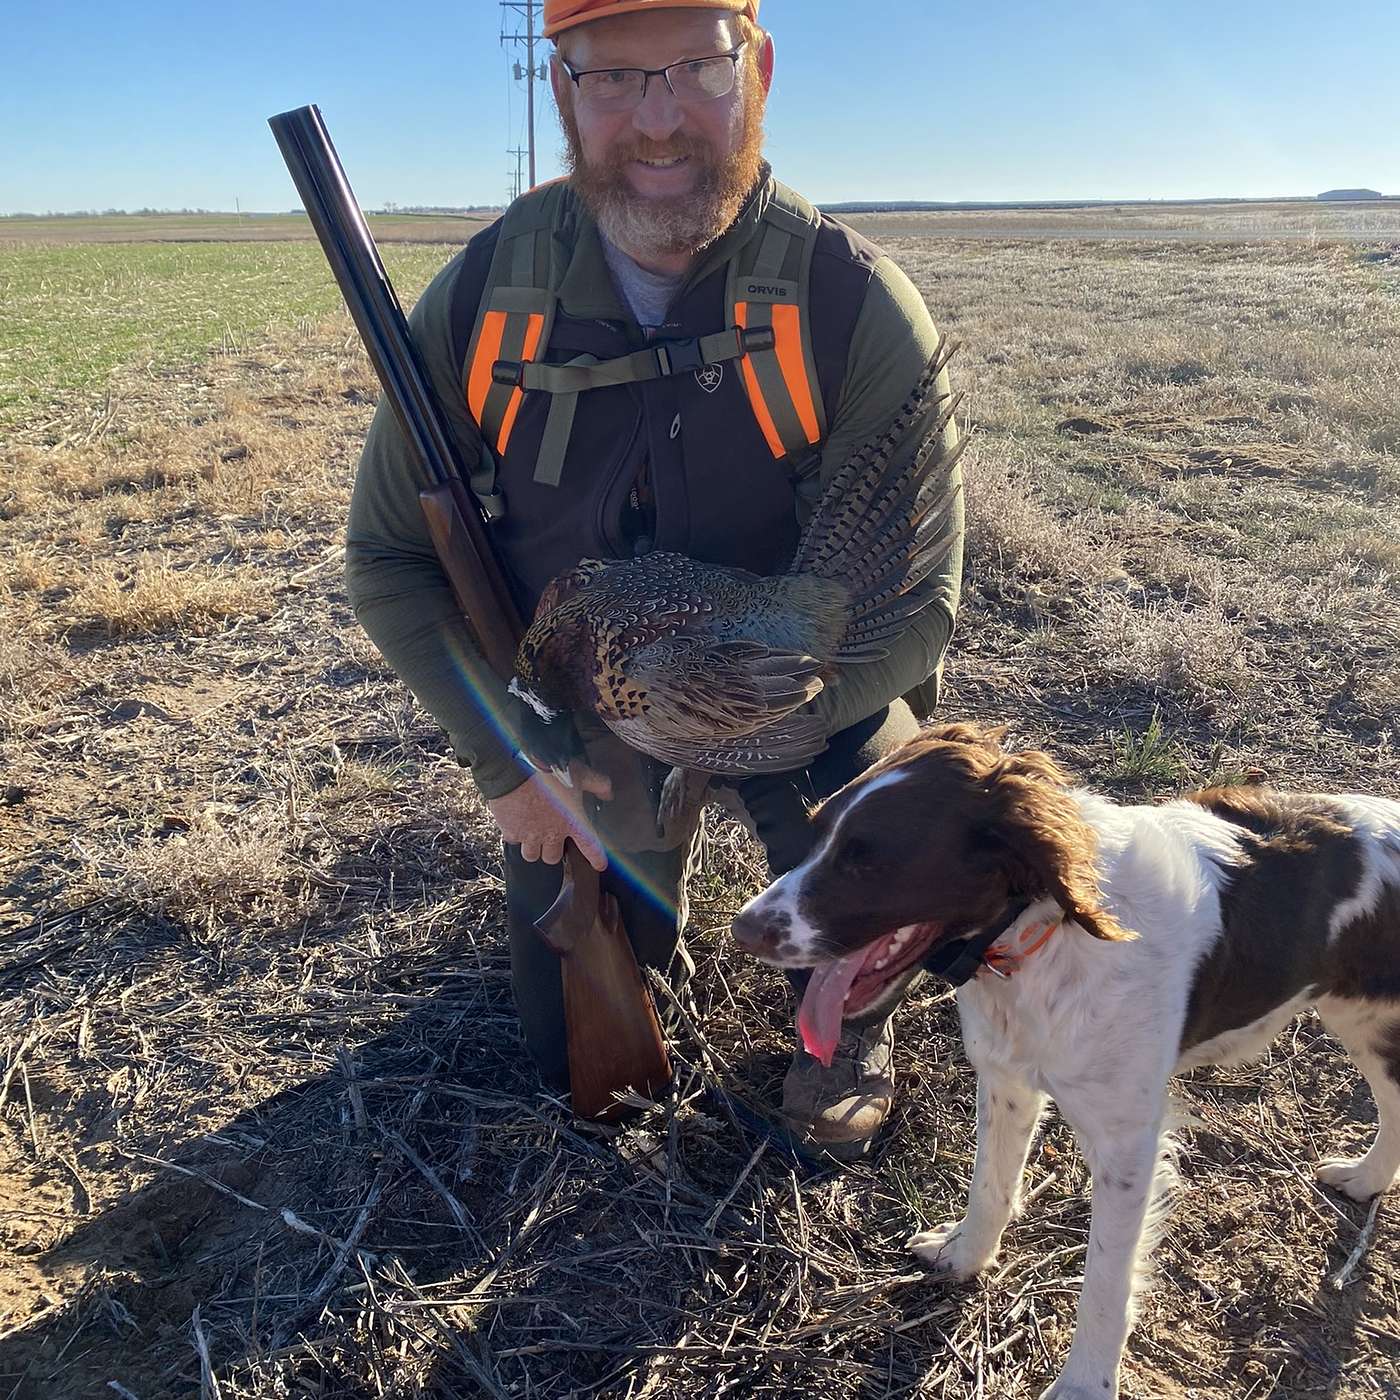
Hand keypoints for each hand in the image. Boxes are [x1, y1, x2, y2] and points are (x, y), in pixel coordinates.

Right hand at [486, 764, 612, 871]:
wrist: (515, 771)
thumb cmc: (549, 772)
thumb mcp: (580, 773)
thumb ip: (598, 784)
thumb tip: (608, 793)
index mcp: (572, 822)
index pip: (590, 847)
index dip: (597, 858)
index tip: (599, 865)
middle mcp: (552, 834)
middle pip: (553, 858)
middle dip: (552, 850)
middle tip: (551, 837)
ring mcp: (530, 836)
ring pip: (532, 855)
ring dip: (533, 847)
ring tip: (532, 835)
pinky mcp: (511, 832)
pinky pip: (513, 841)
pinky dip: (515, 835)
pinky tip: (515, 824)